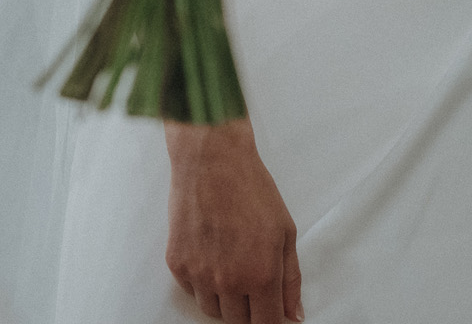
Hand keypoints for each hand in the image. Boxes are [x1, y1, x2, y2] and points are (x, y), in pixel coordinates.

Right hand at [166, 120, 300, 322]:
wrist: (213, 162)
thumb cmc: (252, 190)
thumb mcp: (285, 232)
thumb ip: (291, 278)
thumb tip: (294, 313)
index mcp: (260, 275)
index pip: (266, 322)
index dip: (272, 320)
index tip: (273, 314)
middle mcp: (228, 282)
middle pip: (238, 321)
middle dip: (250, 309)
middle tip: (253, 279)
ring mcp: (199, 276)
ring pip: (212, 310)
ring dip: (225, 299)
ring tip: (232, 265)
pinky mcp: (177, 266)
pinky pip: (192, 291)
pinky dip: (203, 283)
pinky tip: (213, 256)